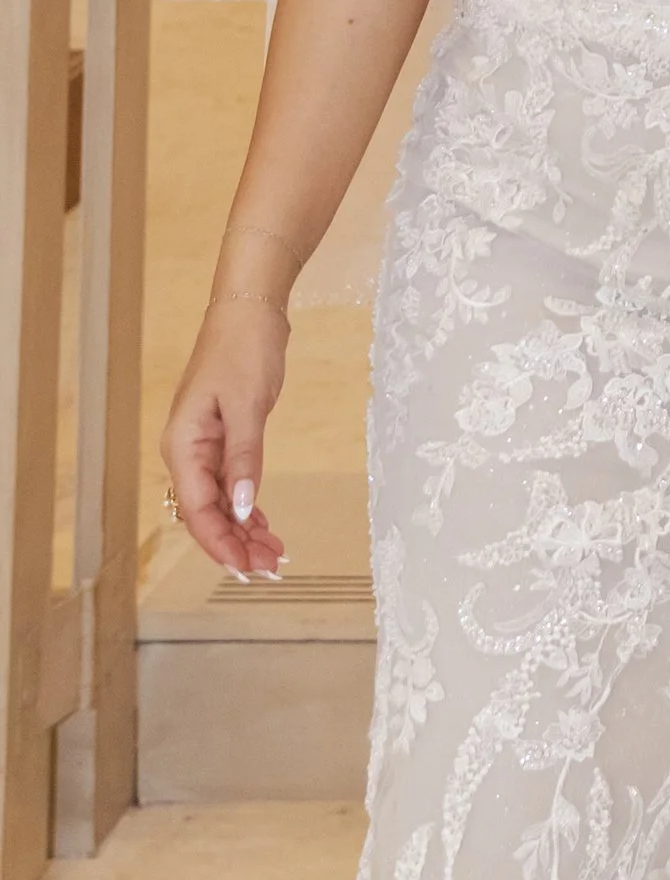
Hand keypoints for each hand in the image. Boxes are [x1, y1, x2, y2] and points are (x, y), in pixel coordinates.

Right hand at [160, 294, 292, 579]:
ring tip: (275, 554)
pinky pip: (229, 483)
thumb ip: (244, 458)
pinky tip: (263, 525)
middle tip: (272, 568)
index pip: (196, 509)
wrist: (249, 309)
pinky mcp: (222, 438)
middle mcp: (186, 450)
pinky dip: (247, 506)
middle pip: (206, 513)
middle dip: (236, 544)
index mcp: (183, 444)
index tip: (246, 570)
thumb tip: (242, 507)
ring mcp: (203, 445)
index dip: (220, 544)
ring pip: (219, 502)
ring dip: (244, 529)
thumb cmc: (244, 348)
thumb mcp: (248, 404)